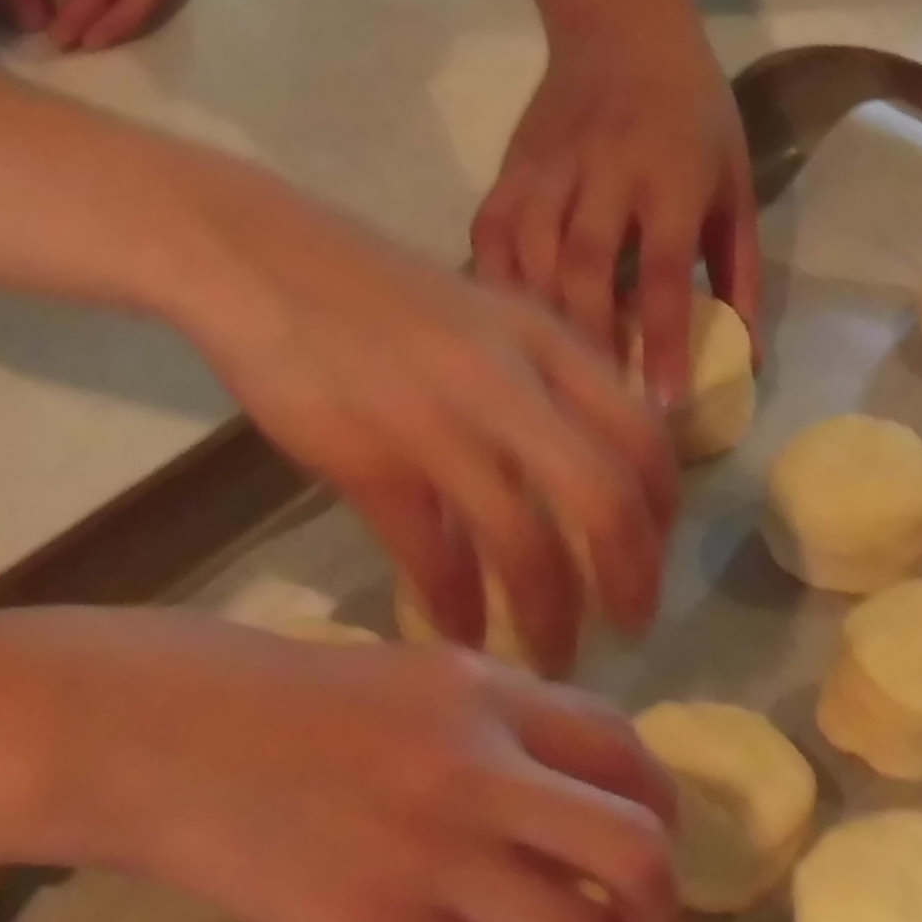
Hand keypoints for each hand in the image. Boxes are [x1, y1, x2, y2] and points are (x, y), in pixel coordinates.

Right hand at [40, 606, 680, 921]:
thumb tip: (554, 789)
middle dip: (654, 905)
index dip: (657, 808)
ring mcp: (434, 854)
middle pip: (636, 850)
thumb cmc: (264, 699)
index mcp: (485, 692)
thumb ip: (482, 719)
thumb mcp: (398, 675)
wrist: (158, 737)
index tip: (642, 845)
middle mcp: (480, 769)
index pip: (625, 750)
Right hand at [174, 186, 675, 677]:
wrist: (259, 264)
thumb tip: (588, 460)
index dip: (662, 514)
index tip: (653, 559)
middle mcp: (509, 380)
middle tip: (630, 628)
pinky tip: (460, 635)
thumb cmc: (368, 293)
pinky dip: (456, 611)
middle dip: (629, 578)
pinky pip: (435, 562)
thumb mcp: (480, 314)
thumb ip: (538, 375)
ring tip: (549, 657)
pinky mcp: (373, 465)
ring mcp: (441, 424)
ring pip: (527, 545)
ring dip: (549, 616)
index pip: (643, 435)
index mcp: (543, 337)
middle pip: (606, 498)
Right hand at [471, 0, 761, 419]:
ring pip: (531, 254)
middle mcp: (607, 173)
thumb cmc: (693, 111)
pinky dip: (495, 281)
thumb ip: (740, 269)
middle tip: (596, 407)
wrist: (620, 24)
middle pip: (586, 266)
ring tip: (550, 383)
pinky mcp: (512, 167)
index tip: (662, 403)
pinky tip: (503, 324)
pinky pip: (491, 232)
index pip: (665, 267)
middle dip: (590, 340)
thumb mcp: (735, 182)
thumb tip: (749, 359)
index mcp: (672, 176)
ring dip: (540, 320)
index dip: (664, 337)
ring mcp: (550, 168)